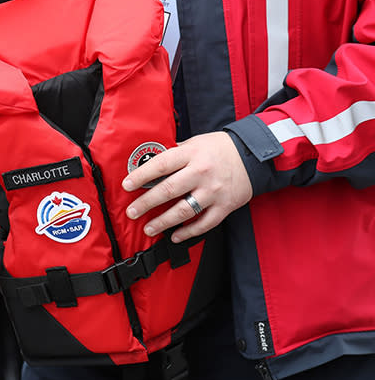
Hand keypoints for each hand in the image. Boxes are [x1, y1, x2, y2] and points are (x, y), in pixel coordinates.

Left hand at [122, 131, 252, 242]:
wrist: (253, 156)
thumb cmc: (219, 148)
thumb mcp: (195, 143)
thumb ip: (175, 154)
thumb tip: (148, 165)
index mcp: (191, 154)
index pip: (161, 165)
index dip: (142, 176)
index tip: (127, 185)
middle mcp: (201, 173)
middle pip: (169, 190)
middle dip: (146, 203)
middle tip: (132, 212)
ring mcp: (213, 191)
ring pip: (184, 210)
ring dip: (163, 222)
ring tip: (149, 229)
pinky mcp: (224, 206)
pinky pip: (204, 223)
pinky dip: (188, 232)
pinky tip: (175, 236)